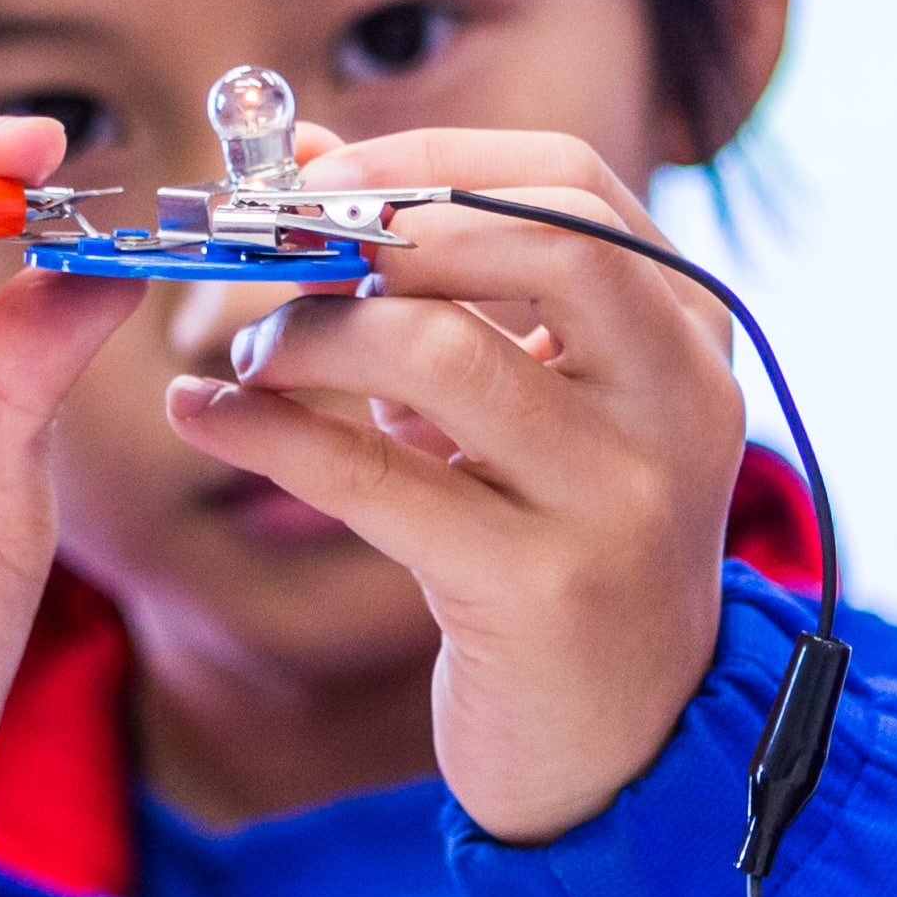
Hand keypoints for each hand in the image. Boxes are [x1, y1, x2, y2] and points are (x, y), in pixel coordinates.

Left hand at [165, 131, 750, 843]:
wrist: (622, 743)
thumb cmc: (556, 545)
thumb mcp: (519, 398)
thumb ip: (433, 278)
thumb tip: (304, 153)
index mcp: (688, 333)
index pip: (569, 181)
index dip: (427, 158)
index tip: (314, 176)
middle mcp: (678, 402)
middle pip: (530, 238)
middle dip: (370, 227)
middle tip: (266, 248)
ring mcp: (619, 498)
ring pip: (438, 350)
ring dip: (308, 335)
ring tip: (249, 358)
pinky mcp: (539, 590)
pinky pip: (372, 479)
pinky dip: (264, 433)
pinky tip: (208, 418)